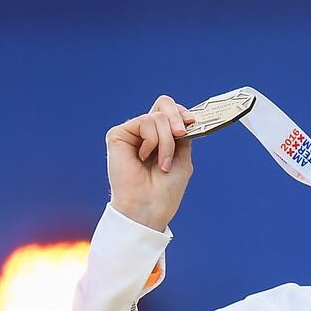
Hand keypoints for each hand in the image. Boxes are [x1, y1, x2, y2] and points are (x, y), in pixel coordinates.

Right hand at [105, 95, 195, 231]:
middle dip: (177, 116)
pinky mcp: (118, 135)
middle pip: (163, 103)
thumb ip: (183, 136)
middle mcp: (146, 133)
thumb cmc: (165, 190)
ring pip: (157, 117)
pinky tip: (144, 158)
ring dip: (166, 142)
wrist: (149, 207)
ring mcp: (132, 133)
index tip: (192, 122)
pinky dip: (152, 141)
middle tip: (181, 134)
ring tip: (162, 163)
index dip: (183, 112)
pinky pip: (144, 122)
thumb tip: (185, 117)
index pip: (172, 111)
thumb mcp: (182, 158)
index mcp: (162, 138)